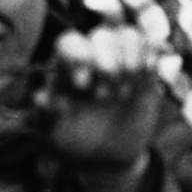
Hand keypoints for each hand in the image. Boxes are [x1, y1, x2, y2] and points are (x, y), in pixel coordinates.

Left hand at [41, 27, 163, 191]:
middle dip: (107, 62)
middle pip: (102, 35)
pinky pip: (152, 49)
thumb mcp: (51, 134)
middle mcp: (93, 57)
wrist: (104, 156)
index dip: (78, 57)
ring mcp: (121, 61)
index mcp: (66, 67)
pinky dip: (151, 57)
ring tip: (125, 92)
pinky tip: (146, 77)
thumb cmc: (70, 141)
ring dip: (131, 58)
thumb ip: (46, 115)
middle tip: (105, 97)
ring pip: (128, 35)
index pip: (70, 43)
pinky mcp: (146, 72)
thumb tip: (39, 97)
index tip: (81, 86)